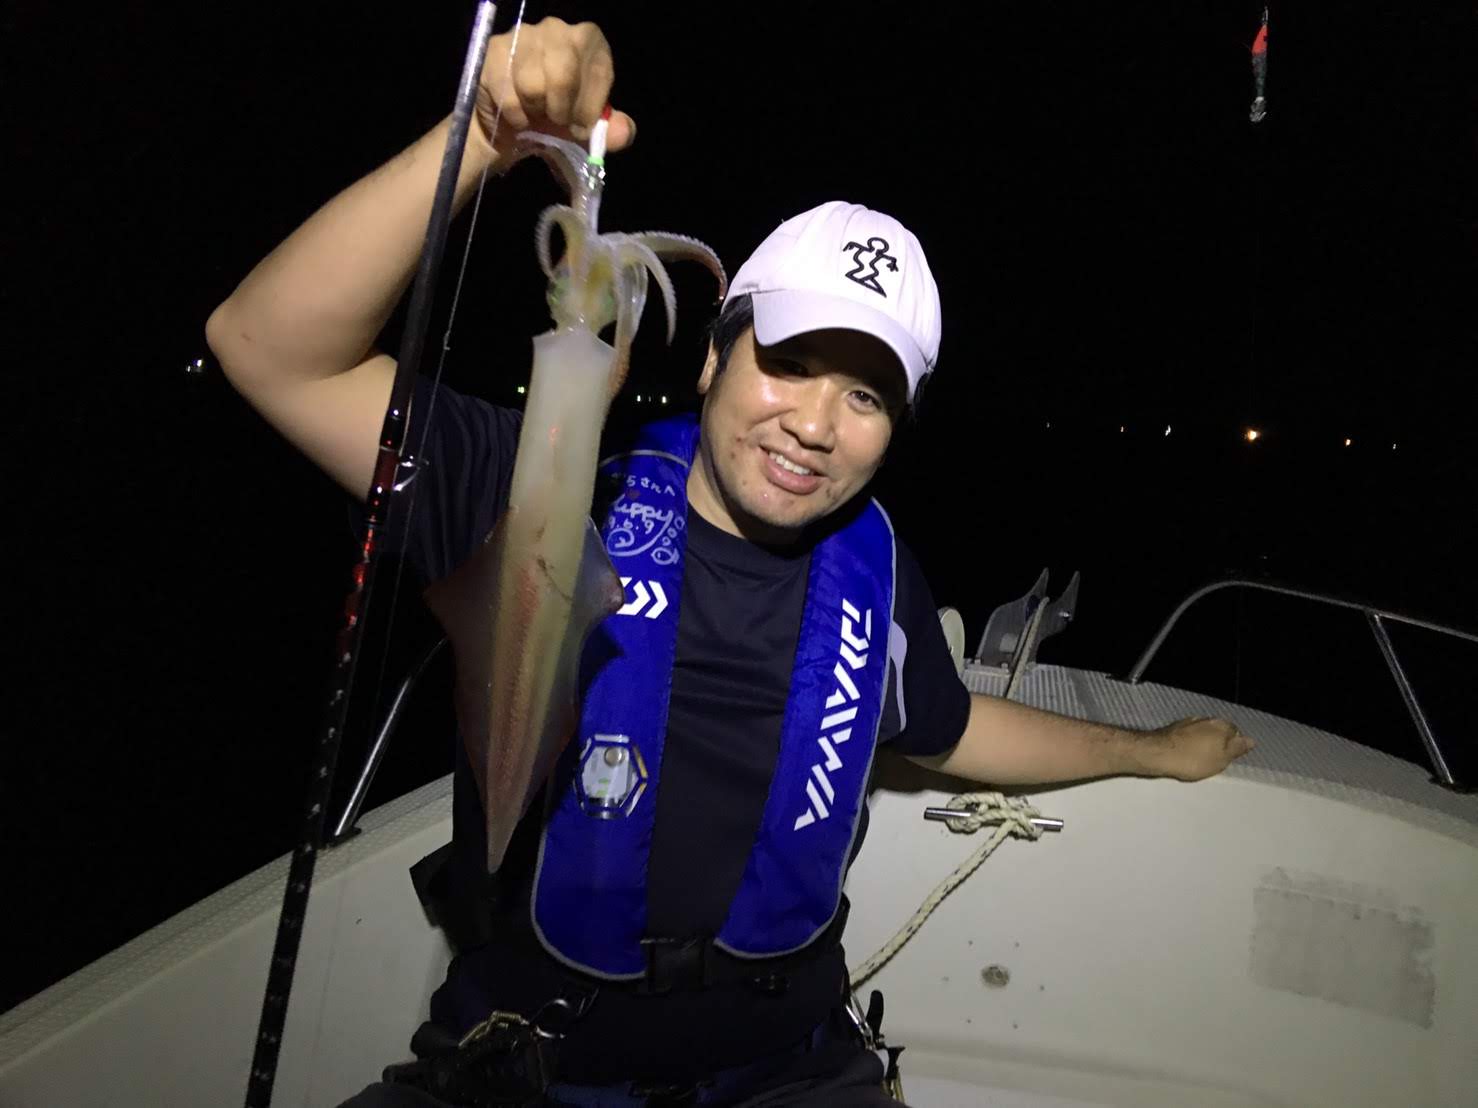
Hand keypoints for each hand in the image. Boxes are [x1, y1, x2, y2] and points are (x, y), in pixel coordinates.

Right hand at [475, 18, 636, 159]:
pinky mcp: (495, 49)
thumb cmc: (556, 118)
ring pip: (532, 84)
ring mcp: (524, 35)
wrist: (513, 125)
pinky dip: (515, 116)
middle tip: (556, 121)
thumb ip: (613, 131)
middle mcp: (557, 29)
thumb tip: (624, 131)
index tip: (581, 128)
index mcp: (589, 41)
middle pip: (563, 74)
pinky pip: (507, 92)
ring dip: (535, 112)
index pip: (598, 71)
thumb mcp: (588, 127)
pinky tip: (517, 115)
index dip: (590, 108)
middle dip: (561, 109)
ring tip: (535, 113)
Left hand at [1141, 717, 1254, 780]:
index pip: (1235, 732)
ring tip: (1197, 762)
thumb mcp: (1222, 759)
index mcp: (1220, 725)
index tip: (1228, 759)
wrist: (1157, 754)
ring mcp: (1187, 723)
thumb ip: (1237, 748)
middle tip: (1213, 763)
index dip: (1233, 747)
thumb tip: (1250, 741)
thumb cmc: (1189, 759)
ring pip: (1202, 734)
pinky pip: (1187, 738)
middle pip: (1218, 732)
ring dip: (1201, 745)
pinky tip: (1184, 757)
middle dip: (1217, 745)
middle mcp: (1204, 720)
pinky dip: (1188, 746)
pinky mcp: (1173, 729)